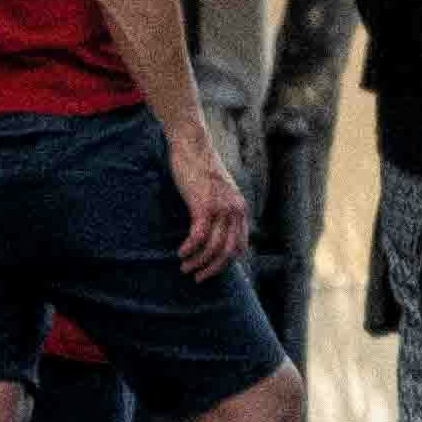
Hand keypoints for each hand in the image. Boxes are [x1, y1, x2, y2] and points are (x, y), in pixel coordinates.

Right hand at [169, 138, 247, 280]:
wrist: (192, 144)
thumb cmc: (200, 167)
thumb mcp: (217, 190)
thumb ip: (219, 208)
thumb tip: (211, 228)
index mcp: (240, 208)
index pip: (240, 246)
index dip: (225, 263)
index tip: (210, 269)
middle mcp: (235, 210)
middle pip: (229, 252)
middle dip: (212, 269)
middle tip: (197, 277)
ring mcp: (221, 208)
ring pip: (213, 247)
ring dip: (198, 262)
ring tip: (184, 267)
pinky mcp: (204, 205)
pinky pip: (199, 236)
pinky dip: (190, 248)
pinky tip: (180, 252)